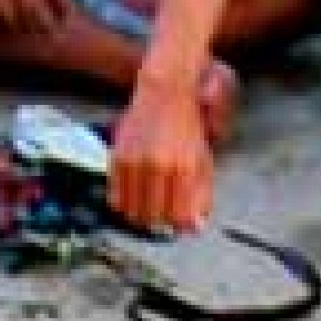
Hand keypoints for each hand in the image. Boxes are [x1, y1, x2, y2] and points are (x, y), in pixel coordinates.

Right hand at [110, 79, 213, 233]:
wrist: (165, 93)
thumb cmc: (188, 128)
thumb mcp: (204, 160)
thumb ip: (201, 195)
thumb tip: (194, 228)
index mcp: (185, 167)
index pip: (179, 216)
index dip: (180, 225)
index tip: (182, 223)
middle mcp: (159, 165)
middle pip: (155, 217)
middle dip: (162, 222)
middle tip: (166, 214)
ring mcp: (136, 162)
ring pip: (133, 212)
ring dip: (142, 216)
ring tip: (150, 207)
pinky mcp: (118, 158)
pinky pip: (116, 197)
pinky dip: (124, 205)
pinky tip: (134, 199)